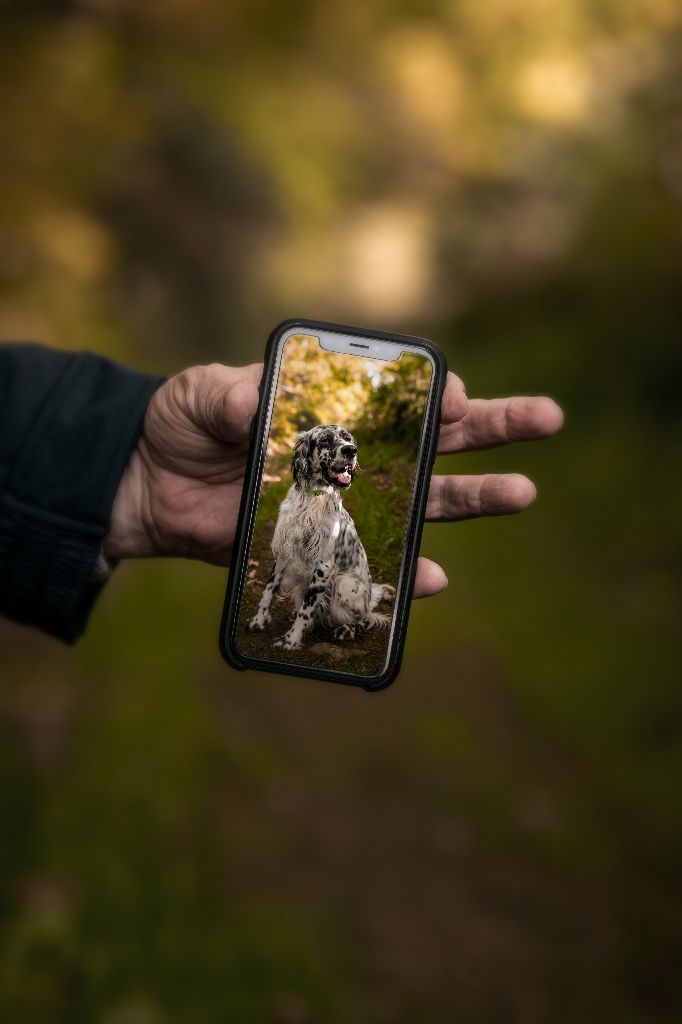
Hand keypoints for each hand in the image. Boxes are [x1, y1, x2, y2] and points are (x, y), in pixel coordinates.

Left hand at [104, 364, 562, 598]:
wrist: (144, 484)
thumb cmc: (180, 422)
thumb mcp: (204, 393)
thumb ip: (234, 394)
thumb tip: (262, 403)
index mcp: (334, 405)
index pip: (400, 395)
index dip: (436, 393)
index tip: (457, 395)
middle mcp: (352, 451)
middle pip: (436, 442)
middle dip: (495, 427)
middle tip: (549, 417)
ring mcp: (344, 501)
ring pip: (424, 501)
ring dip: (474, 498)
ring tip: (524, 491)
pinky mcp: (320, 545)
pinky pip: (372, 561)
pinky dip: (405, 575)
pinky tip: (434, 579)